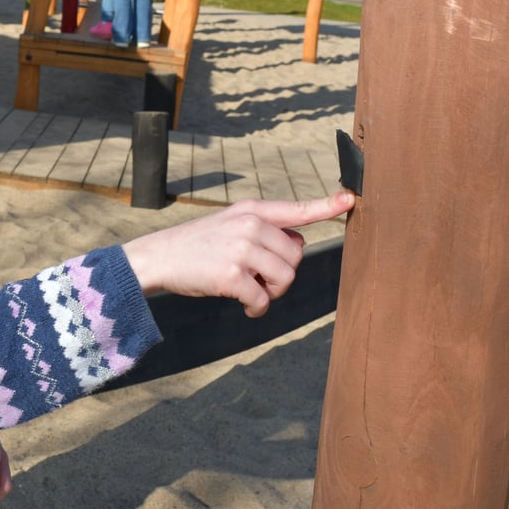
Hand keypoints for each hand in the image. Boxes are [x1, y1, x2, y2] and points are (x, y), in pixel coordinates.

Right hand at [122, 191, 354, 317]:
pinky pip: (263, 299)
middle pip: (296, 257)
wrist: (158, 257)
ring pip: (285, 279)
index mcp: (252, 210)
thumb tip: (297, 248)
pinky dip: (257, 309)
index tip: (350, 199)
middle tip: (259, 279)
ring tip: (252, 292)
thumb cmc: (197, 245)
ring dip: (272, 293)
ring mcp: (240, 249)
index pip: (296, 209)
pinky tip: (245, 307)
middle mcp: (249, 225)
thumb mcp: (229, 224)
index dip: (327, 206)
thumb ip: (264, 231)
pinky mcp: (231, 275)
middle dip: (283, 275)